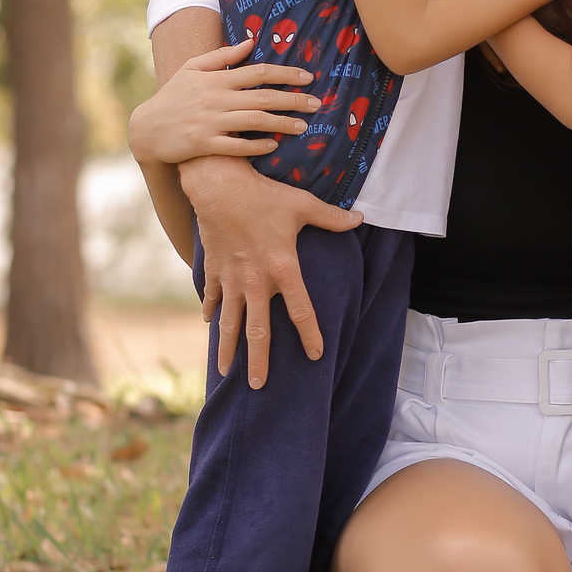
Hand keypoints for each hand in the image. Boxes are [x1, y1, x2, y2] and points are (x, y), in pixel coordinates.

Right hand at [128, 38, 321, 165]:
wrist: (145, 129)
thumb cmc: (173, 97)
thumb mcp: (192, 69)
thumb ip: (221, 56)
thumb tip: (250, 42)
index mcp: (215, 80)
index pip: (257, 72)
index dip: (285, 73)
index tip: (308, 77)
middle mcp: (215, 99)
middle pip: (262, 97)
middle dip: (293, 100)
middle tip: (317, 104)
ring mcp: (210, 122)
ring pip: (254, 121)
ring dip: (282, 123)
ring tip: (304, 126)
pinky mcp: (204, 145)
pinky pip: (236, 146)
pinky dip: (256, 145)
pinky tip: (274, 145)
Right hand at [179, 155, 361, 386]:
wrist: (218, 185)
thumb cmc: (263, 195)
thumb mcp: (302, 205)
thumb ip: (331, 218)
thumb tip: (360, 218)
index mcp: (282, 269)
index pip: (301, 311)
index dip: (310, 335)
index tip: (316, 356)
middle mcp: (255, 281)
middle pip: (258, 331)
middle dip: (259, 361)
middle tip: (259, 386)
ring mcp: (232, 278)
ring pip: (230, 323)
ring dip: (228, 348)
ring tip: (225, 373)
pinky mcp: (214, 270)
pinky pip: (213, 297)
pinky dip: (212, 312)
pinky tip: (210, 325)